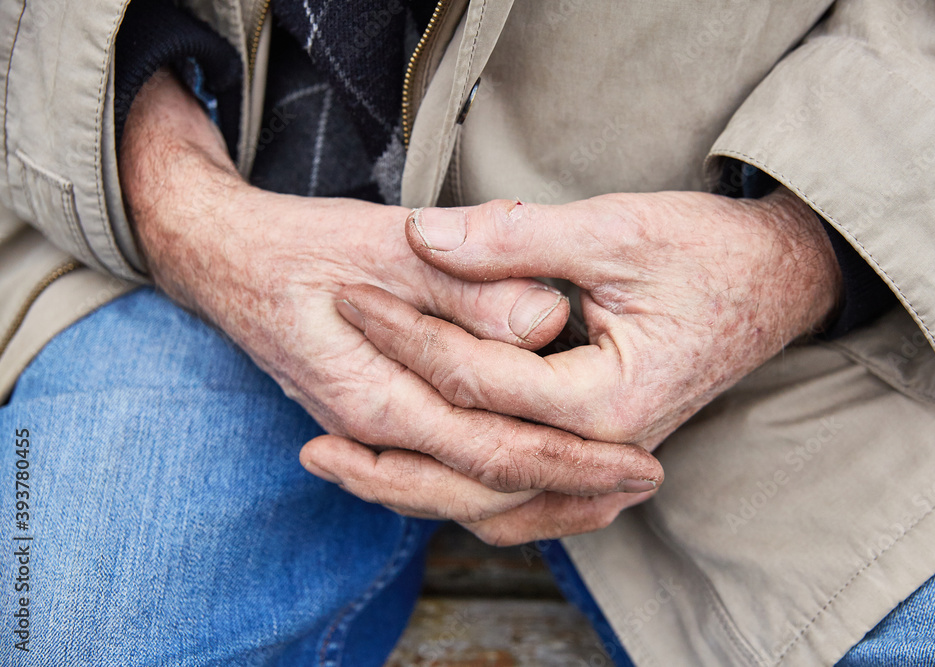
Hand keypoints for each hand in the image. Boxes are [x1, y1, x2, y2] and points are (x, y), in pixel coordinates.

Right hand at [119, 72, 663, 520]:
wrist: (225, 261)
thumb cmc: (301, 247)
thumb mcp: (385, 244)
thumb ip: (465, 285)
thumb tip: (545, 320)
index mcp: (379, 397)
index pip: (495, 450)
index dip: (575, 460)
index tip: (642, 459)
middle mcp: (375, 435)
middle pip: (487, 488)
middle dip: (572, 490)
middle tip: (644, 482)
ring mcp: (371, 436)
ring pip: (465, 492)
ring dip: (539, 497)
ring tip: (606, 493)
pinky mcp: (377, 424)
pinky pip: (442, 473)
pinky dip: (494, 482)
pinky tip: (535, 474)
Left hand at [335, 189, 841, 542]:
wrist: (779, 281)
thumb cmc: (708, 252)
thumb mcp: (614, 230)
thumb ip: (514, 242)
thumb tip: (421, 239)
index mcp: (609, 400)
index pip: (479, 381)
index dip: (406, 336)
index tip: (350, 299)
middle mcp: (607, 451)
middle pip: (478, 473)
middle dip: (391, 453)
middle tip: (313, 443)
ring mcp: (608, 465)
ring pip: (499, 507)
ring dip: (424, 493)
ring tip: (353, 476)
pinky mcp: (603, 458)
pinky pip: (529, 502)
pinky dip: (473, 496)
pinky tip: (428, 484)